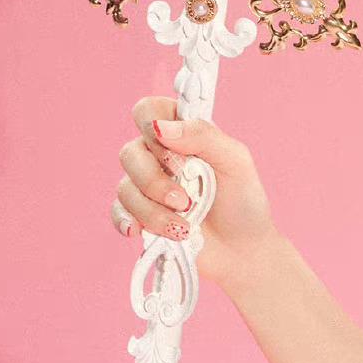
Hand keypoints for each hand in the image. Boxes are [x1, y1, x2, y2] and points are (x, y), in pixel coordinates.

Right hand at [111, 95, 279, 288]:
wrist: (242, 251)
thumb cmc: (243, 201)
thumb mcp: (236, 161)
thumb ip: (204, 135)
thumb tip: (161, 128)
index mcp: (180, 133)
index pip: (147, 111)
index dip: (150, 125)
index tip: (172, 149)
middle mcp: (158, 156)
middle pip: (130, 154)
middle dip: (155, 181)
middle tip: (186, 200)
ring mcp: (146, 187)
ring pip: (125, 188)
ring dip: (153, 211)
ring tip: (184, 227)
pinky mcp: (140, 216)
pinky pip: (119, 213)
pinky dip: (128, 222)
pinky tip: (140, 232)